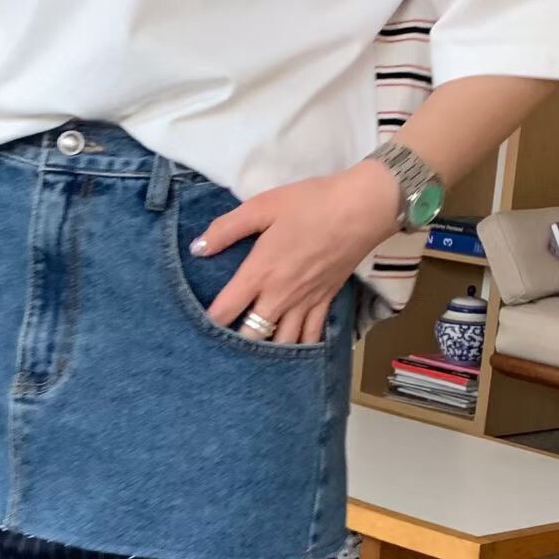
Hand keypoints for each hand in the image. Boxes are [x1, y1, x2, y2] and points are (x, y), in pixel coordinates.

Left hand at [197, 159, 401, 342]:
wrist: (361, 208)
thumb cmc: (310, 203)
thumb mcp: (262, 207)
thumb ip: (226, 229)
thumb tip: (197, 248)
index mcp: (260, 272)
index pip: (226, 310)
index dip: (209, 322)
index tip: (197, 325)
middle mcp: (281, 295)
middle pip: (253, 336)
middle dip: (236, 345)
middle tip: (223, 346)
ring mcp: (306, 302)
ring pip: (283, 344)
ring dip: (268, 351)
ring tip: (254, 354)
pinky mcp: (326, 302)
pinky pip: (312, 336)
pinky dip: (301, 349)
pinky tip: (292, 354)